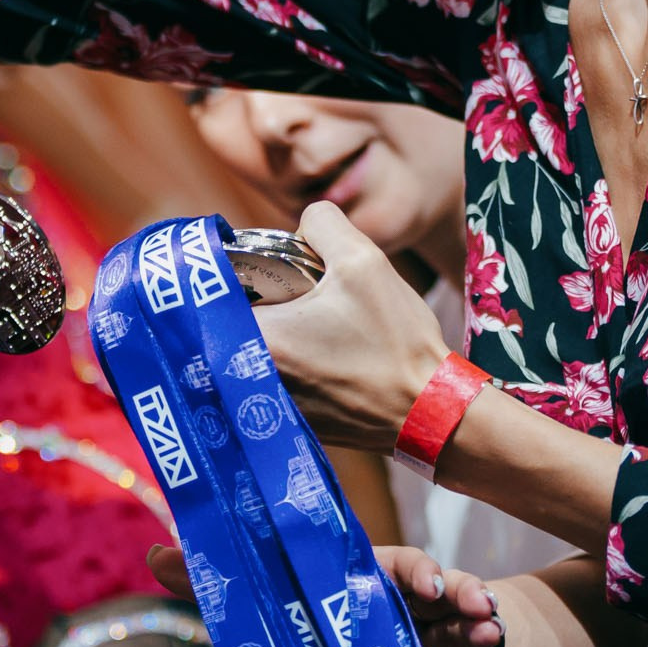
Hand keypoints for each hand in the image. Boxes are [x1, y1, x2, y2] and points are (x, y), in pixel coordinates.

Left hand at [151, 545, 505, 646]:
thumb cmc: (324, 617)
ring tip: (490, 638)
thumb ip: (217, 586)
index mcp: (369, 578)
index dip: (421, 571)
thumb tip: (155, 557)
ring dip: (478, 629)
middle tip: (480, 610)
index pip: (400, 566)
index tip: (433, 586)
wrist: (407, 645)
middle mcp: (406, 598)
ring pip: (461, 622)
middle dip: (462, 596)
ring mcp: (433, 628)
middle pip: (439, 592)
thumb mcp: (273, 605)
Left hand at [254, 203, 452, 452]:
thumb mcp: (362, 260)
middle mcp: (251, 381)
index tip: (266, 262)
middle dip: (260, 299)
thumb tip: (303, 224)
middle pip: (232, 322)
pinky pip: (275, 378)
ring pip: (253, 351)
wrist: (430, 414)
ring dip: (276, 331)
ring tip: (317, 323)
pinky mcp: (291, 422)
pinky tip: (328, 354)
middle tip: (295, 289)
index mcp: (259, 340)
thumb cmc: (396, 340)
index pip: (217, 294)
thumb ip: (321, 223)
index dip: (237, 269)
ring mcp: (270, 408)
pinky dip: (292, 361)